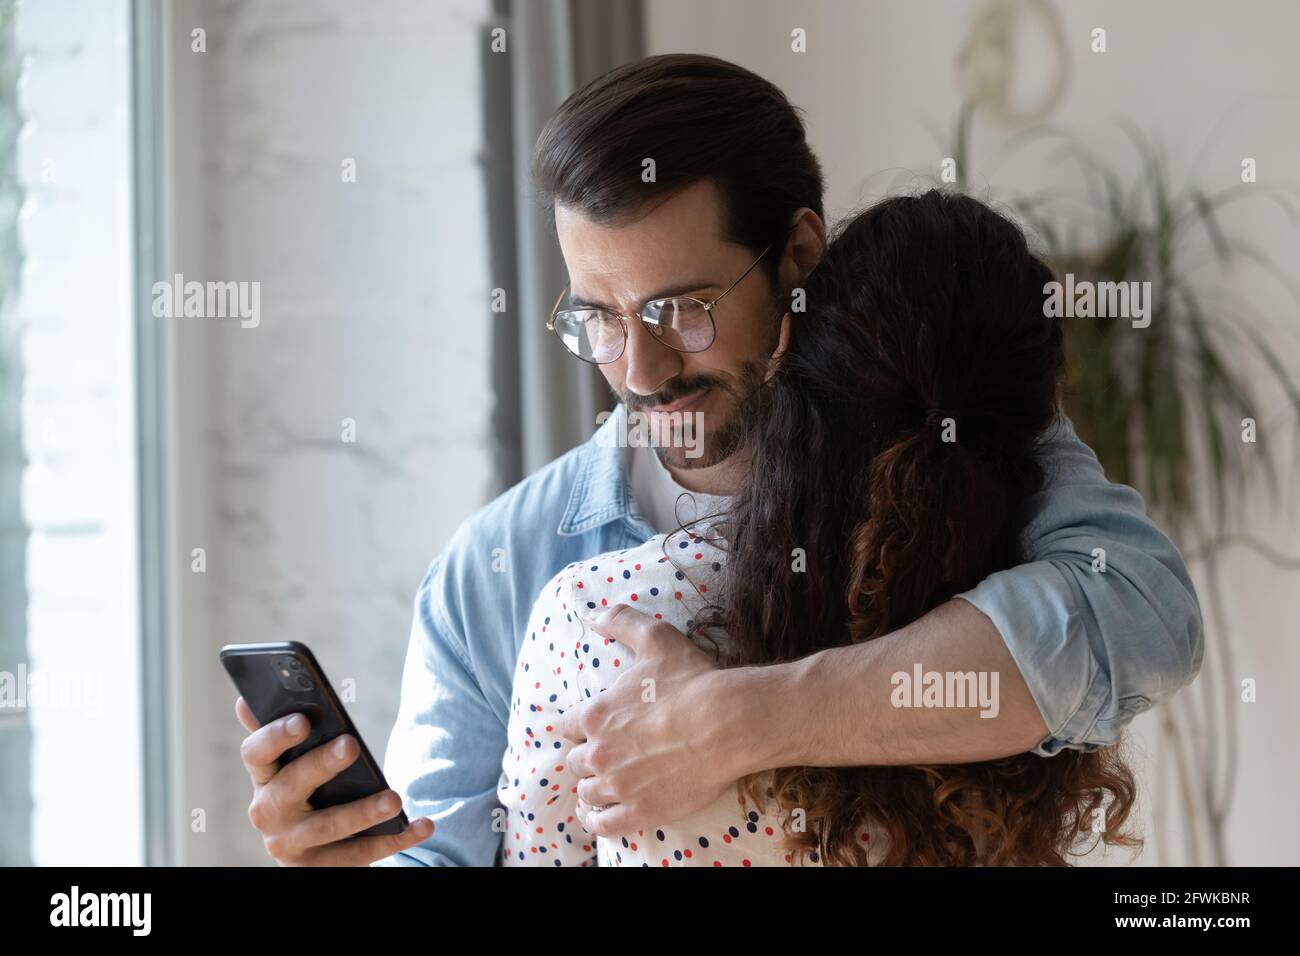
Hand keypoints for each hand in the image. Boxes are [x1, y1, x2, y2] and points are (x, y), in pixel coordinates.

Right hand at [236, 696, 433, 864]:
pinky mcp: (321, 868)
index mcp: (263, 778)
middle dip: (321, 765)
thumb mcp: (287, 765)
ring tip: (394, 798)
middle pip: (292, 787)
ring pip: (329, 827)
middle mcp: (270, 814)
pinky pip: (361, 854)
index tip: (302, 720)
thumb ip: (275, 732)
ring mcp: (293, 845)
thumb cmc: (304, 788)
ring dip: (363, 812)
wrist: (309, 850)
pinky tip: (423, 825)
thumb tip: (245, 698)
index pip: (256, 754)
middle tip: (352, 745)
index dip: (275, 736)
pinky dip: (395, 839)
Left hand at [554, 604, 763, 836]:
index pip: (567, 724)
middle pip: (576, 760)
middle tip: (607, 753)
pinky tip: (601, 814)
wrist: (728, 724)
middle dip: (588, 755)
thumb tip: (591, 613)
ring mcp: (618, 786)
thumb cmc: (692, 680)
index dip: (579, 724)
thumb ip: (620, 620)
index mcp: (596, 713)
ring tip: (606, 784)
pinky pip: (603, 824)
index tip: (592, 726)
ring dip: (594, 786)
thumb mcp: (655, 637)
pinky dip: (598, 820)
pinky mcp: (639, 812)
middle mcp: (599, 751)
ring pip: (587, 792)